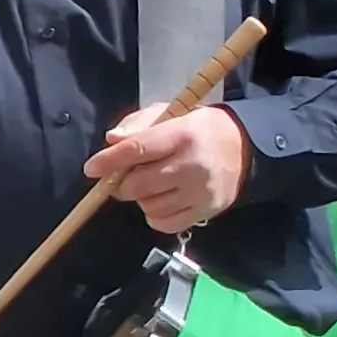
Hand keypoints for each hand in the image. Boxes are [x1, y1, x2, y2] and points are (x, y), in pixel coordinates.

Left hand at [89, 103, 252, 231]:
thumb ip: (139, 124)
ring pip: (149, 205)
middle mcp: (194, 165)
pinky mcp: (207, 210)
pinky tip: (162, 201)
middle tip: (126, 177)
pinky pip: (165, 223)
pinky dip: (155, 215)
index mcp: (183, 135)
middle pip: (139, 184)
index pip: (138, 150)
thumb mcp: (171, 113)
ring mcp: (201, 192)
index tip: (91, 168)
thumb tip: (112, 140)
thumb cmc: (199, 129)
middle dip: (123, 183)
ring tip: (152, 186)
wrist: (245, 147)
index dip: (109, 161)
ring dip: (141, 198)